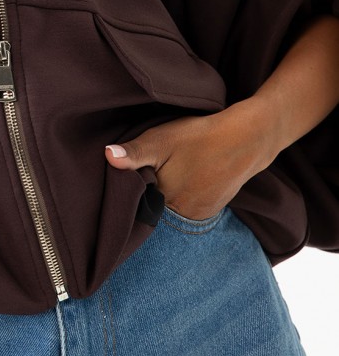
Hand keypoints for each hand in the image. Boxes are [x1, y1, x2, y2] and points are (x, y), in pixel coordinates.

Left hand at [103, 98, 279, 220]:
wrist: (248, 140)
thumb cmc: (200, 138)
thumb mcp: (161, 140)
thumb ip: (134, 152)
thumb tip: (107, 155)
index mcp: (165, 203)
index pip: (134, 207)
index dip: (127, 193)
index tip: (125, 180)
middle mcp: (181, 218)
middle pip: (152, 211)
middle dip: (144, 197)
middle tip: (147, 174)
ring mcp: (198, 217)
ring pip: (168, 211)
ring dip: (162, 198)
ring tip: (164, 176)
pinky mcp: (210, 210)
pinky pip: (185, 209)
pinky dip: (179, 198)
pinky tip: (180, 180)